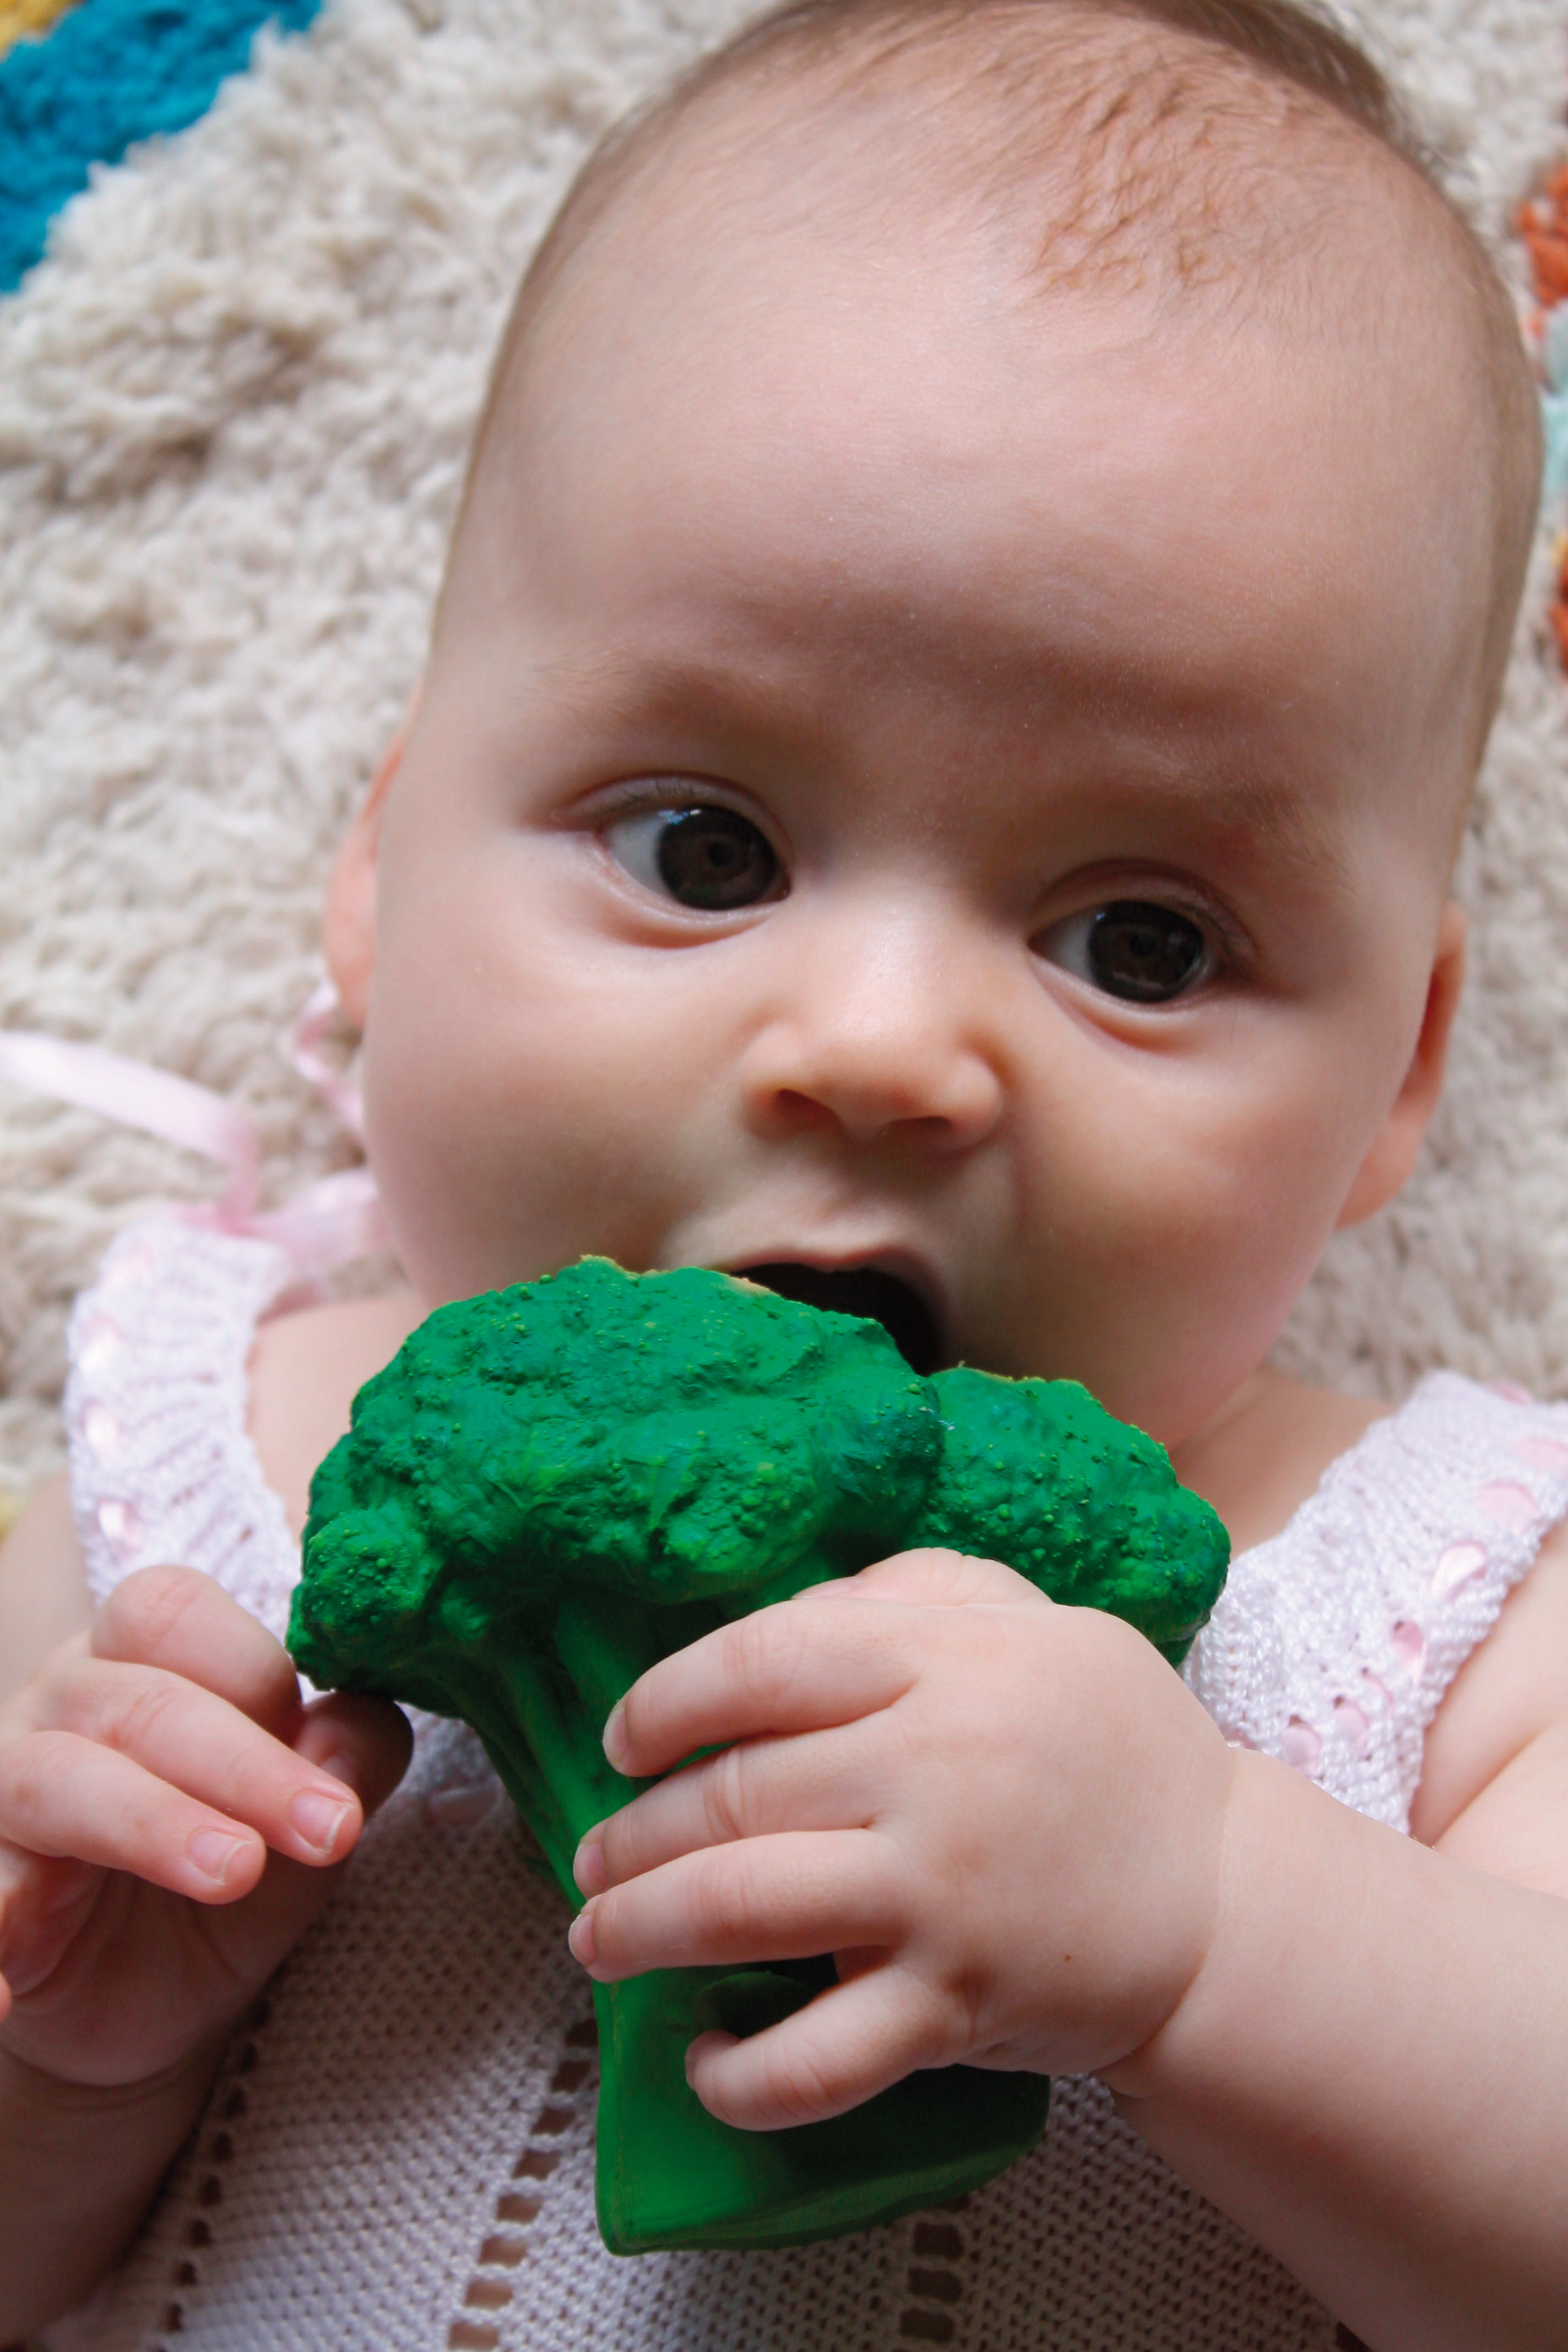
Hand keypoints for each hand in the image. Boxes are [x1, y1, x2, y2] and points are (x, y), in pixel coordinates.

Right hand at [0, 1564, 410, 2090]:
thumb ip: (346, 1758)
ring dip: (151, 1822)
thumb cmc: (225, 1871)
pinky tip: (15, 1992)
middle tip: (327, 1831)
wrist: (141, 2003)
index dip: (260, 1670)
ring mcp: (7, 1788)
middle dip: (244, 1763)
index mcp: (141, 1656)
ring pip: (56, 1777)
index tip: (333, 1765)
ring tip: (235, 1873)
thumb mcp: (306, 1820)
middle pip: (137, 1700)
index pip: (176, 1613)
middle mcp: (62, 1704)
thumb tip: (355, 1739)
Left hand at [568, 1549, 1236, 2130]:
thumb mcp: (1026, 1617)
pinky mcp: (957, 2005)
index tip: (622, 1740)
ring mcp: (943, 1894)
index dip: (664, 1700)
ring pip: (743, 1910)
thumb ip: (902, 1596)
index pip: (760, 1661)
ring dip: (641, 1930)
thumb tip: (773, 1625)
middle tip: (589, 1858)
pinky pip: (820, 2058)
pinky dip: (741, 2071)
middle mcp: (934, 1768)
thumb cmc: (1105, 1738)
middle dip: (631, 1833)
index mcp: (945, 1659)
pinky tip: (702, 2060)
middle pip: (733, 1793)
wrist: (1226, 1892)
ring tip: (597, 1941)